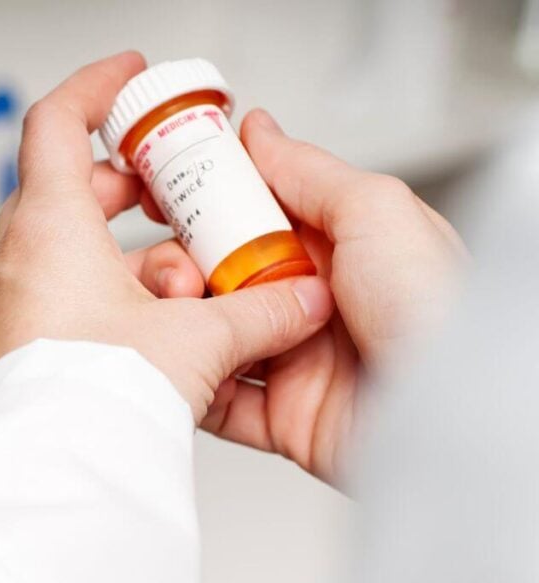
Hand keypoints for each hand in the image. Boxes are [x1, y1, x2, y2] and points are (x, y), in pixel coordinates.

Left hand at [0, 52, 334, 421]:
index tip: (130, 77)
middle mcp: (16, 260)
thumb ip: (257, 313)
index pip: (57, 122)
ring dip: (122, 252)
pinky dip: (101, 292)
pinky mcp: (14, 345)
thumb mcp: (193, 343)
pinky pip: (56, 294)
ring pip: (65, 247)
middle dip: (128, 186)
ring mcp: (8, 305)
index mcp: (48, 229)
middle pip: (68, 188)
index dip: (96, 88)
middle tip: (173, 193)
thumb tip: (301, 301)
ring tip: (180, 280)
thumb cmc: (92, 404)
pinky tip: (149, 327)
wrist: (47, 479)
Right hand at [129, 108, 467, 483]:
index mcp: (334, 248)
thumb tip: (259, 133)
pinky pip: (222, 401)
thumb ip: (309, 172)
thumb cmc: (438, 308)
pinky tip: (181, 360)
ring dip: (183, 320)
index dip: (203, 202)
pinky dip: (195, 382)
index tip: (162, 191)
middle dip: (182, 264)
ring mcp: (294, 360)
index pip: (251, 215)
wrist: (451, 412)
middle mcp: (309, 302)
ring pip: (212, 334)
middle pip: (219, 275)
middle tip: (174, 266)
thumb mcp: (377, 211)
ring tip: (178, 310)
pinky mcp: (282, 418)